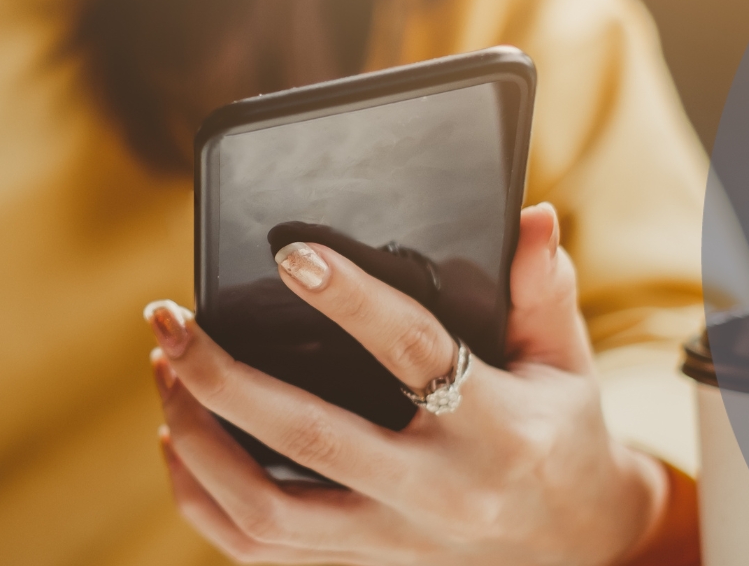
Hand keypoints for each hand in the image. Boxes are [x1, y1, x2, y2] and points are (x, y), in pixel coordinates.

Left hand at [143, 203, 668, 564]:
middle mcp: (439, 493)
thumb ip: (544, 290)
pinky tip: (178, 439)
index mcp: (498, 429)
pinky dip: (203, 499)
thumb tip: (529, 217)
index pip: (414, 354)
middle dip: (224, 376)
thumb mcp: (569, 365)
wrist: (580, 549)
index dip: (351, 301)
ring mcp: (394, 541)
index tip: (291, 254)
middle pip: (310, 438)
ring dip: (199, 440)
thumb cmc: (562, 437)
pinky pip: (258, 549)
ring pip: (267, 509)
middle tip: (170, 319)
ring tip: (167, 372)